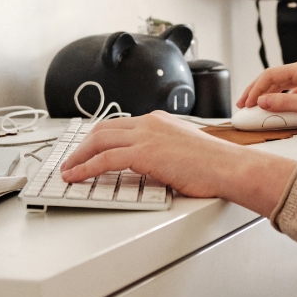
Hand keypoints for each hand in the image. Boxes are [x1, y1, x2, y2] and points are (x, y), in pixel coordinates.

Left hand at [59, 111, 296, 214]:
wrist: (227, 166)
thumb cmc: (213, 164)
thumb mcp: (182, 150)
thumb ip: (161, 152)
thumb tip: (148, 167)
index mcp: (159, 120)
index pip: (119, 125)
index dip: (98, 138)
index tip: (87, 149)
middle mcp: (150, 122)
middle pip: (103, 128)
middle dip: (82, 145)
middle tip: (71, 160)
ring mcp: (146, 135)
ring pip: (99, 140)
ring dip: (78, 156)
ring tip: (68, 170)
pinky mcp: (144, 152)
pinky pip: (105, 159)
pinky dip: (86, 168)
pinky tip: (76, 177)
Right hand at [238, 60, 296, 136]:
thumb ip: (285, 103)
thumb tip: (263, 102)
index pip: (270, 75)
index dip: (255, 89)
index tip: (246, 103)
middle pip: (273, 79)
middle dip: (256, 92)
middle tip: (244, 105)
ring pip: (281, 86)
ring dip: (267, 96)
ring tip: (256, 108)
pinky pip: (291, 93)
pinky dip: (280, 100)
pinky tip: (276, 110)